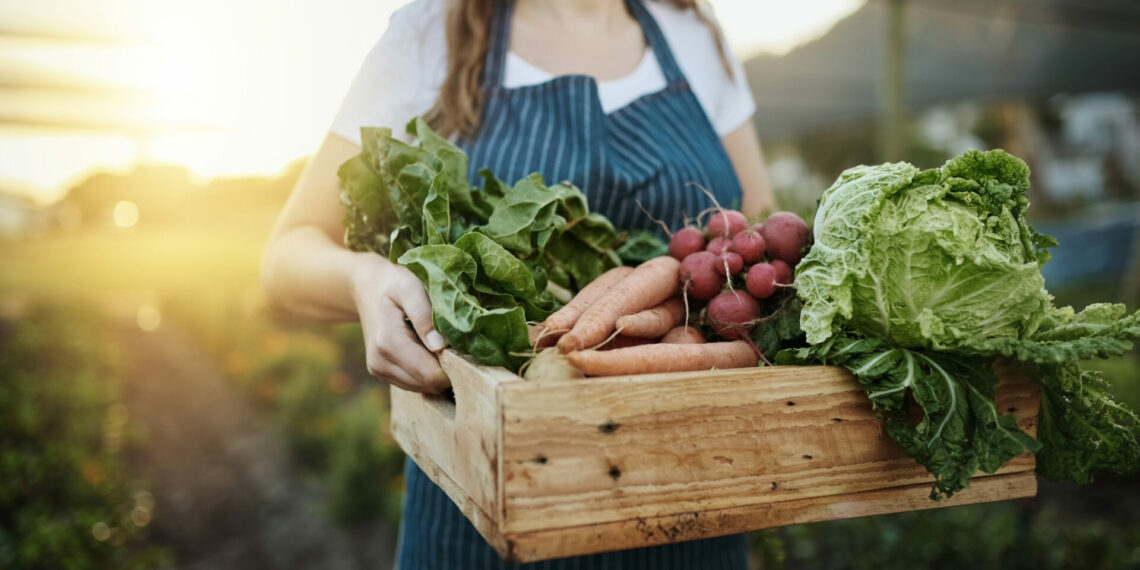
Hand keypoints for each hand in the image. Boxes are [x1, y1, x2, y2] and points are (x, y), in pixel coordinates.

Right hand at [351, 254, 449, 392]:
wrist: (366, 286)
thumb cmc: (393, 283)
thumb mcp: (410, 288)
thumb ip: (424, 315)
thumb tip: (440, 346)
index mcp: (388, 342)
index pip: (430, 374)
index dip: (453, 366)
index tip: (465, 348)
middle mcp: (380, 361)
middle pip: (428, 384)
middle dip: (447, 369)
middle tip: (457, 344)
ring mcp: (379, 370)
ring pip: (422, 387)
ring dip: (436, 371)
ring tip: (440, 344)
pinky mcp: (381, 372)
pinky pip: (413, 383)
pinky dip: (425, 372)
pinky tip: (427, 349)